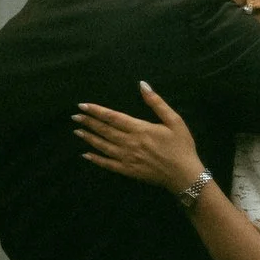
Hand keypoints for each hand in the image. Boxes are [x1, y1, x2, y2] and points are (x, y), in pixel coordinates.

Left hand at [74, 81, 205, 190]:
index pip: (112, 117)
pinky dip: (96, 159)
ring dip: (89, 138)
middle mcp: (130, 143)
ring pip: (103, 146)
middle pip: (104, 130)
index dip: (96, 111)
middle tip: (75, 116)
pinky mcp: (128, 171)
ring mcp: (127, 158)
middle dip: (88, 122)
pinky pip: (108, 164)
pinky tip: (86, 155)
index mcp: (140, 129)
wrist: (184, 175)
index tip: (83, 106)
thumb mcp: (174, 120)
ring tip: (77, 131)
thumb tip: (143, 84)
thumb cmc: (181, 146)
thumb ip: (156, 102)